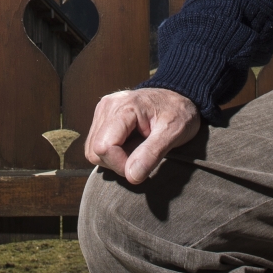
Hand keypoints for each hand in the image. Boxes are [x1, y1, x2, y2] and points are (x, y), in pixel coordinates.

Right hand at [84, 87, 199, 184]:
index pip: (105, 147)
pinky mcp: (102, 117)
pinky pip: (96, 144)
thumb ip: (151, 154)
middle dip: (116, 163)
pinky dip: (112, 152)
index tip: (142, 166)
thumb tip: (131, 176)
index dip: (121, 165)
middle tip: (141, 157)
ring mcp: (103, 110)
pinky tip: (130, 145)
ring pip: (93, 150)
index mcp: (125, 107)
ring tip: (137, 149)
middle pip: (95, 150)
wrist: (179, 96)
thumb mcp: (173, 132)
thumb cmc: (179, 113)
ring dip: (113, 159)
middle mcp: (108, 106)